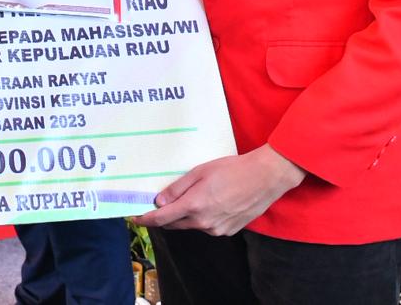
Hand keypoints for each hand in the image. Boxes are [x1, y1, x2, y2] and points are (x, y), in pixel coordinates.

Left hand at [133, 144, 305, 235]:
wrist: (265, 177)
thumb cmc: (232, 169)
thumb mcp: (200, 172)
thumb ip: (177, 189)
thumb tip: (159, 202)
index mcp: (194, 206)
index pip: (162, 218)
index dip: (146, 219)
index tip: (135, 218)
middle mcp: (204, 222)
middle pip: (174, 224)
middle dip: (163, 217)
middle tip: (156, 206)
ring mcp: (218, 229)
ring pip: (191, 225)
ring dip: (184, 216)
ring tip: (190, 198)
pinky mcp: (229, 230)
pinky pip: (207, 226)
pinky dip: (201, 217)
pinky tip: (209, 203)